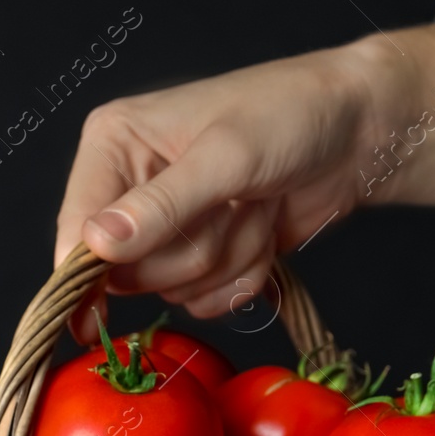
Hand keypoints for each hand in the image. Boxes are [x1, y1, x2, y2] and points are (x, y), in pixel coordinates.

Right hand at [54, 20, 434, 341]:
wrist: (358, 134)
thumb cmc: (291, 116)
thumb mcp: (225, 157)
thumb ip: (161, 207)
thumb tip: (96, 246)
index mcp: (115, 145)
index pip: (75, 227)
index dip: (84, 276)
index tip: (89, 320)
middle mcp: (130, 188)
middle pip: (125, 272)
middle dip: (189, 253)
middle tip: (230, 208)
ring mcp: (167, 227)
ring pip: (168, 290)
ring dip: (224, 260)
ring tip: (252, 209)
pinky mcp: (201, 256)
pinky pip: (201, 302)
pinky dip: (240, 278)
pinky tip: (262, 234)